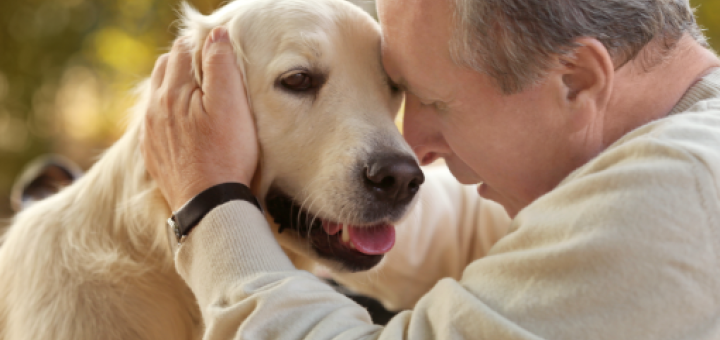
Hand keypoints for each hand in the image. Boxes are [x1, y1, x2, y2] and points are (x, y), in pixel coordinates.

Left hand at [142, 27, 257, 210]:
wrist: (209, 204)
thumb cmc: (226, 154)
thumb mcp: (232, 105)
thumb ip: (221, 64)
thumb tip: (214, 35)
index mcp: (173, 90)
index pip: (183, 50)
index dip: (203, 46)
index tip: (221, 55)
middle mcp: (155, 108)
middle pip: (166, 68)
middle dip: (187, 62)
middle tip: (213, 72)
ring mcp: (150, 132)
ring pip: (158, 93)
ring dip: (176, 86)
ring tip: (200, 95)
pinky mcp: (153, 152)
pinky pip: (155, 122)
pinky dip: (169, 113)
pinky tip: (186, 124)